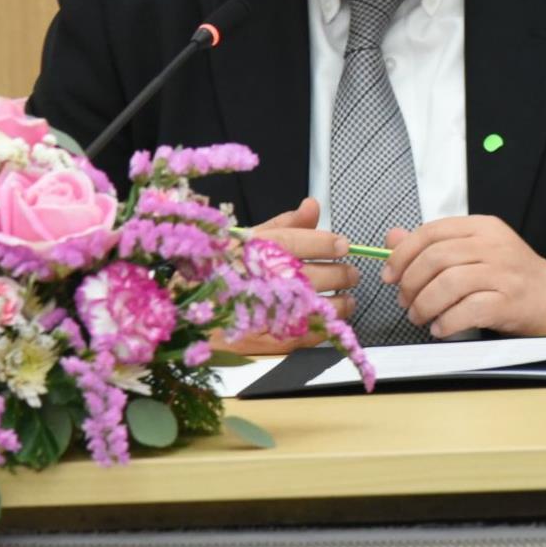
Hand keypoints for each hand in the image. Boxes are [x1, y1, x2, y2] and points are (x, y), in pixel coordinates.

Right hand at [222, 197, 357, 355]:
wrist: (195, 317)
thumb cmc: (220, 275)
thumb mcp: (247, 242)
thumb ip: (285, 224)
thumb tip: (312, 205)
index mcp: (253, 252)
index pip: (299, 243)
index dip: (326, 243)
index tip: (341, 245)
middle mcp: (263, 281)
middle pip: (315, 276)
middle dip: (341, 273)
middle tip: (350, 272)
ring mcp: (270, 313)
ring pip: (319, 307)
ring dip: (341, 301)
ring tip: (347, 296)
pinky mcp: (275, 340)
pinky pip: (312, 332)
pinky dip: (328, 324)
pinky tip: (332, 317)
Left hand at [382, 215, 545, 338]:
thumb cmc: (510, 277)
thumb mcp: (474, 251)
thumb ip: (434, 244)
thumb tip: (392, 239)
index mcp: (481, 227)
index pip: (431, 232)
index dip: (403, 254)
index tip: (390, 276)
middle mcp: (492, 245)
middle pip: (436, 258)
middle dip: (411, 283)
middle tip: (405, 301)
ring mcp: (503, 273)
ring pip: (448, 284)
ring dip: (424, 305)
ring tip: (419, 317)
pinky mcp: (509, 302)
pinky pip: (468, 310)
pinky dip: (446, 322)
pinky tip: (440, 329)